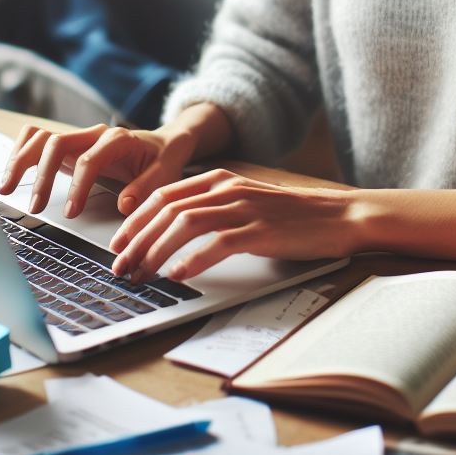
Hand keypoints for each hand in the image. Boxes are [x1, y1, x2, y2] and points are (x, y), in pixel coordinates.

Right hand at [0, 122, 199, 217]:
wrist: (164, 143)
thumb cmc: (164, 161)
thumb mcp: (166, 175)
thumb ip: (146, 189)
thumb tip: (123, 205)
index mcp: (119, 140)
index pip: (90, 159)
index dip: (78, 187)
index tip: (71, 213)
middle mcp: (94, 134)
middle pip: (56, 143)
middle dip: (42, 175)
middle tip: (34, 207)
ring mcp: (78, 137)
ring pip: (40, 137)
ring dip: (20, 161)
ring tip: (5, 189)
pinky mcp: (68, 145)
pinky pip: (36, 139)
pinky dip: (19, 153)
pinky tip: (11, 176)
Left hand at [108, 169, 359, 281]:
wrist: (338, 216)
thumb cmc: (292, 216)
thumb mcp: (247, 203)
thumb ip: (214, 210)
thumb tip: (172, 235)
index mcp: (221, 180)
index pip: (163, 195)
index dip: (134, 220)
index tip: (117, 245)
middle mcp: (229, 189)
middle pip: (167, 209)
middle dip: (136, 240)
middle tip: (120, 268)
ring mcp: (245, 208)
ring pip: (185, 224)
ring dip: (156, 251)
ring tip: (141, 274)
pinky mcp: (261, 231)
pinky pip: (218, 243)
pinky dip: (193, 259)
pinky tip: (178, 275)